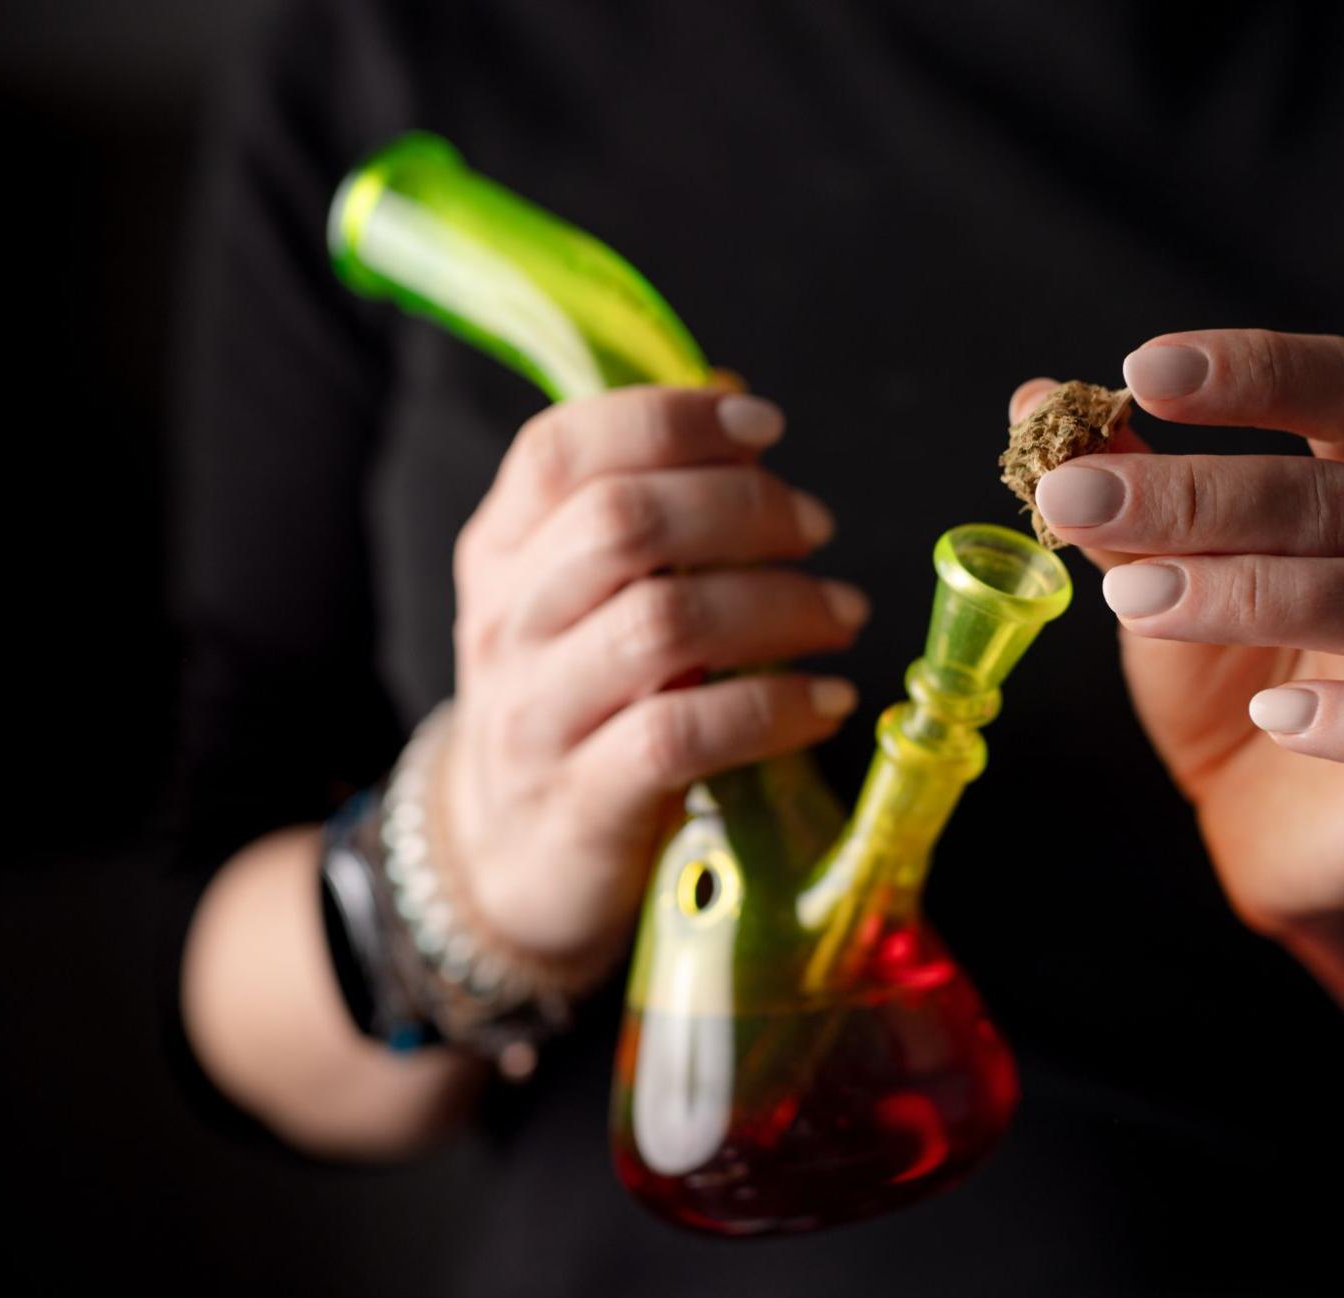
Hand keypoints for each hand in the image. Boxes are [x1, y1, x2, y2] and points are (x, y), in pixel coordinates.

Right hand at [440, 387, 867, 973]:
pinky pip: (686, 735)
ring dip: (778, 606)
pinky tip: (829, 701)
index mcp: (501, 549)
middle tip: (816, 528)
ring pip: (662, 624)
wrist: (503, 857)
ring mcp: (537, 714)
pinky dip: (775, 708)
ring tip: (843, 614)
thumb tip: (735, 394)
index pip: (562, 449)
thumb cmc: (572, 700)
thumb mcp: (575, 594)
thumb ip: (640, 501)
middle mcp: (507, 622)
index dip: (671, 419)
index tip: (766, 426)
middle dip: (742, 508)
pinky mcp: (584, 799)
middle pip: (621, 524)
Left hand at [1012, 330, 1343, 932]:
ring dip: (1248, 590)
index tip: (1142, 370)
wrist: (1285, 837)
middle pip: (1342, 499)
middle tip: (1077, 502)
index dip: (1259, 369)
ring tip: (1129, 602)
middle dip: (1199, 494)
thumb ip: (1118, 500)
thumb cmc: (1233, 683)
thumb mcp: (1159, 582)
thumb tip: (1034, 403)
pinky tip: (1274, 712)